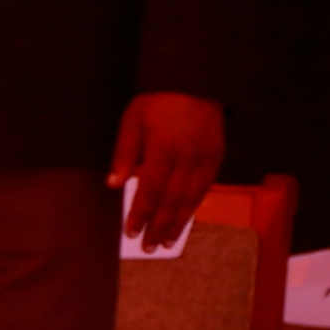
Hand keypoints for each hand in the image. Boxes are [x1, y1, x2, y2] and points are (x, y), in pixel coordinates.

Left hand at [111, 90, 225, 252]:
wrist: (195, 82)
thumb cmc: (158, 101)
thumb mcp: (133, 119)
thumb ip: (124, 152)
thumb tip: (114, 183)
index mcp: (163, 149)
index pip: (151, 190)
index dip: (141, 213)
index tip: (131, 231)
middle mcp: (186, 159)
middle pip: (172, 200)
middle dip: (158, 226)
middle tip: (148, 247)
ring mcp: (205, 160)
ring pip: (190, 199)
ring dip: (177, 223)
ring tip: (166, 242)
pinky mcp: (216, 159)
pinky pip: (205, 190)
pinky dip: (193, 208)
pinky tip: (183, 220)